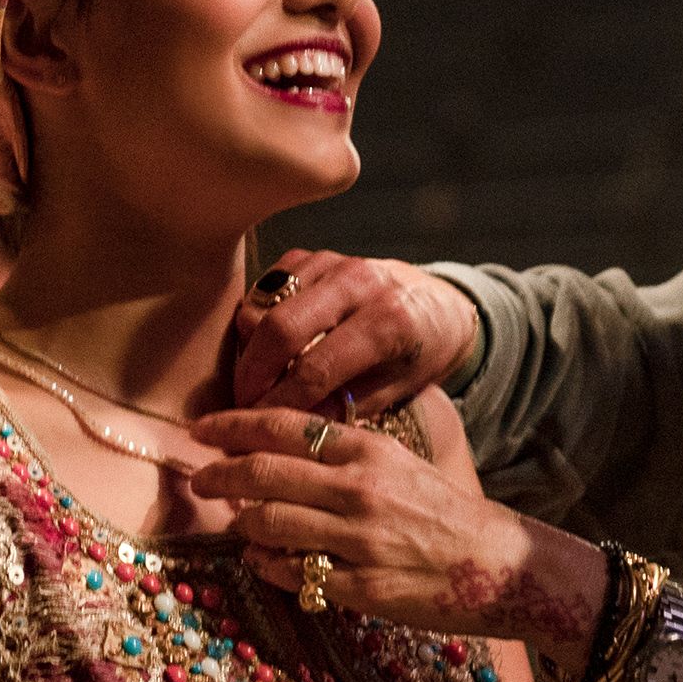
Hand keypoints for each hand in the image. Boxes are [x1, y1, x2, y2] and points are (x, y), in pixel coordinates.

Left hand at [188, 407, 607, 673]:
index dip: (232, 427)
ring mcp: (358, 540)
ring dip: (241, 524)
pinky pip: (293, 574)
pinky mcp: (361, 586)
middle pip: (264, 474)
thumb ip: (341, 453)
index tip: (200, 432)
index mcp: (367, 451)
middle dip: (219, 476)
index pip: (283, 427)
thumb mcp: (395, 463)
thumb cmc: (438, 510)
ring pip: (270, 524)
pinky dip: (267, 565)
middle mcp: (359, 490)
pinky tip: (262, 561)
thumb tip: (277, 448)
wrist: (492, 562)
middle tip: (198, 481)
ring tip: (236, 524)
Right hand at [230, 250, 479, 411]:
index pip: (317, 367)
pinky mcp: (312, 256)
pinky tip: (268, 348)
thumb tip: (294, 423)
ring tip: (255, 380)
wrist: (439, 303)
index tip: (260, 425)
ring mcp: (332, 263)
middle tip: (243, 404)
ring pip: (264, 304)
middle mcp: (358, 282)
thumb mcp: (399, 389)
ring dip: (250, 347)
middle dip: (253, 373)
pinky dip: (256, 319)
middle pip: (281, 327)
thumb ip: (348, 406)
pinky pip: (265, 287)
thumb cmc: (419, 353)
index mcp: (389, 320)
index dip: (280, 401)